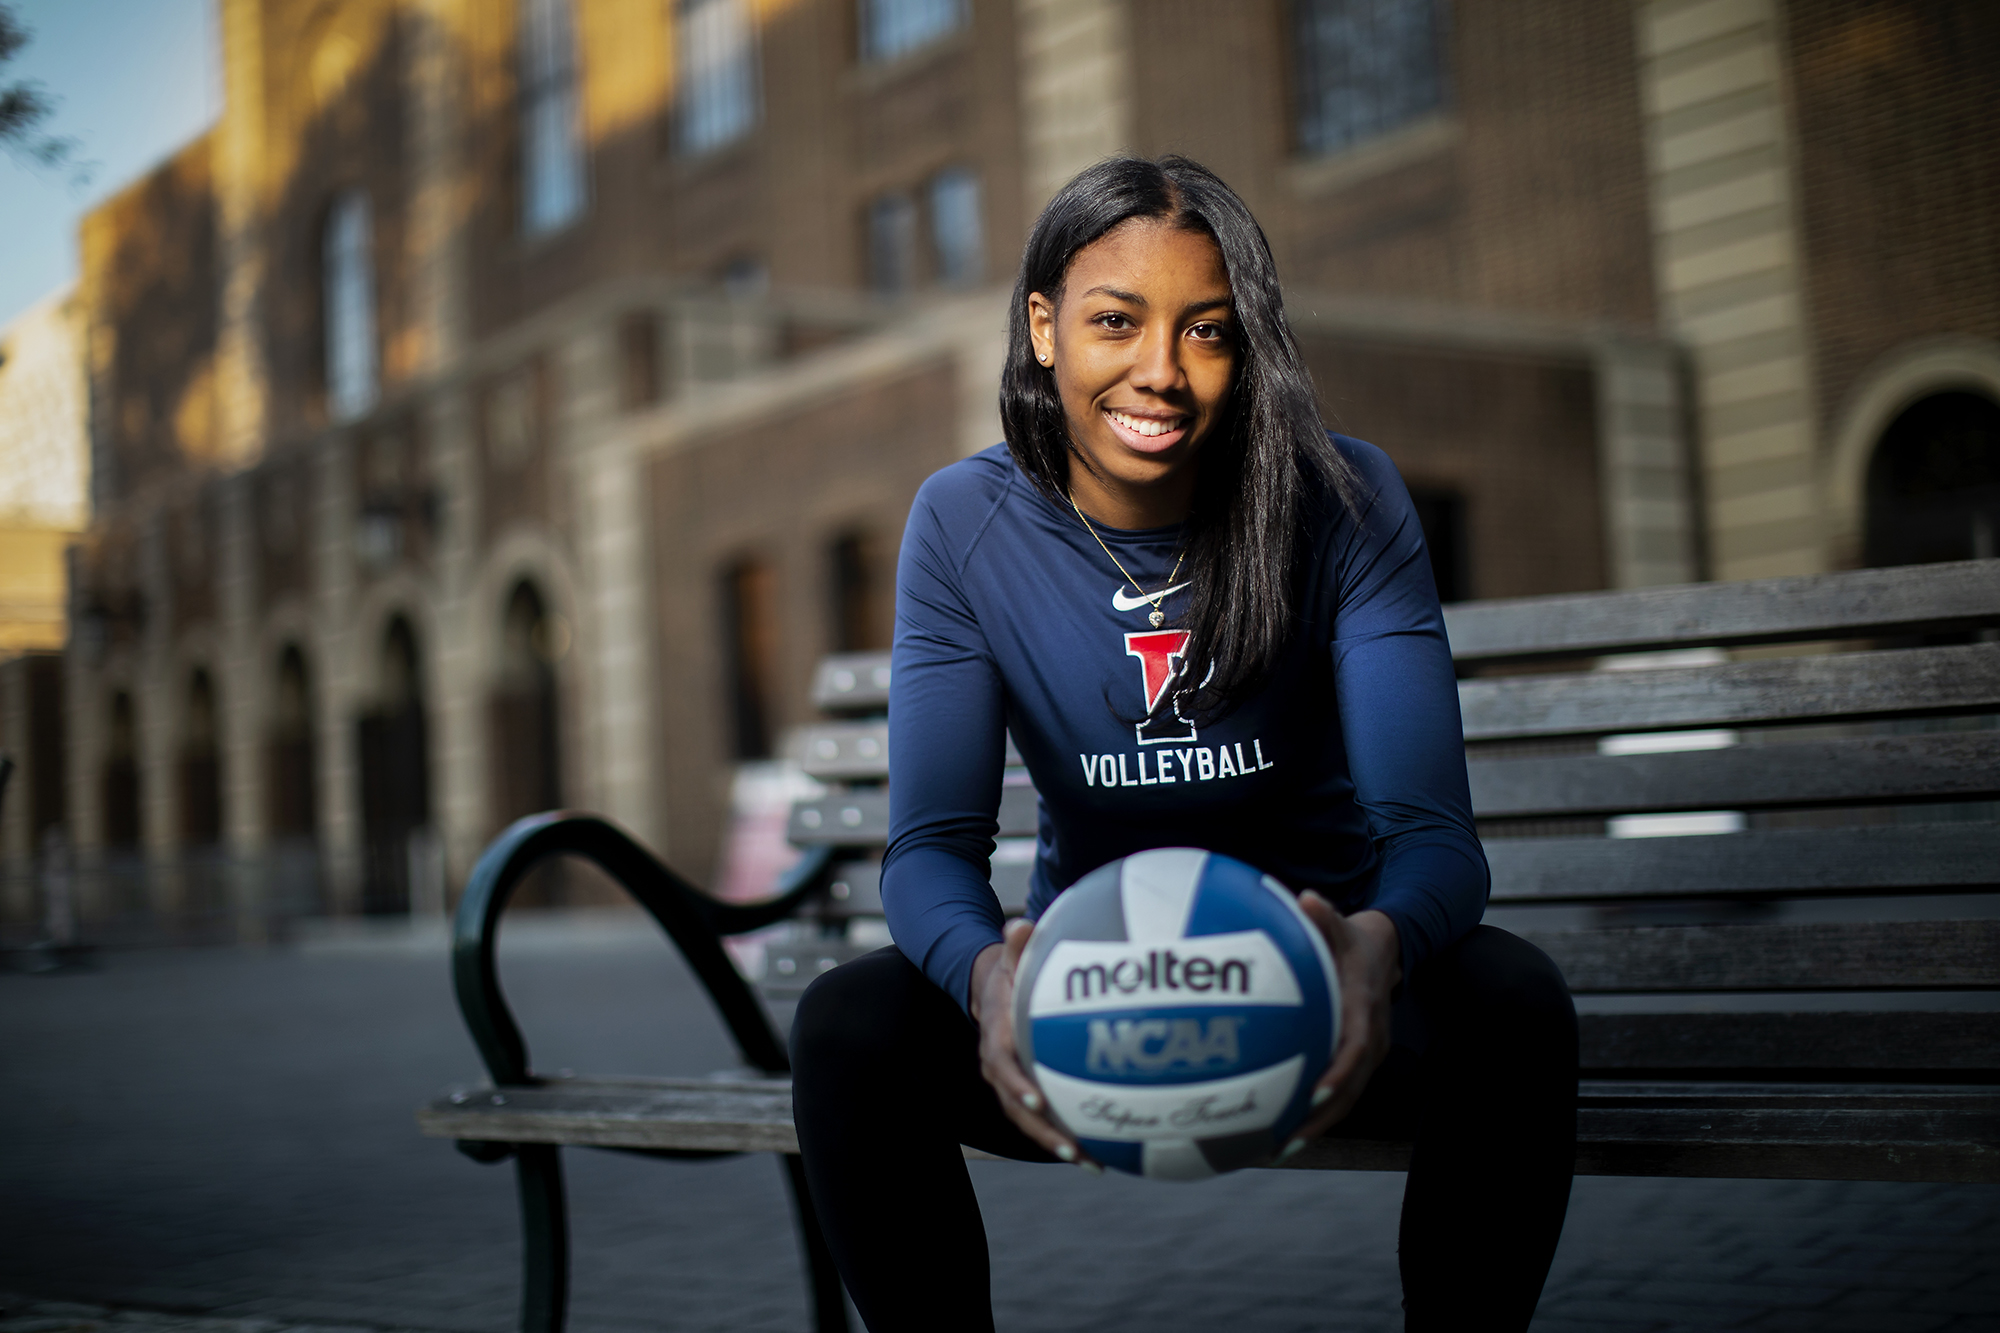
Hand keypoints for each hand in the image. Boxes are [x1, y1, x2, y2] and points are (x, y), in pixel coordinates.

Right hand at [970, 919, 1096, 1170]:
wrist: (992, 990)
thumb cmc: (1011, 972)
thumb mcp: (1012, 956)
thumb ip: (1018, 946)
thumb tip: (1020, 925)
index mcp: (997, 1034)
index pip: (1002, 1062)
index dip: (1017, 1083)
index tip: (1038, 1098)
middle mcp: (999, 1066)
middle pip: (1015, 1105)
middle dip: (1041, 1129)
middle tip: (1070, 1147)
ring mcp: (1010, 1083)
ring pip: (1028, 1120)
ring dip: (1056, 1142)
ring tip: (1091, 1164)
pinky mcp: (1026, 1091)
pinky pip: (1043, 1119)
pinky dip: (1067, 1136)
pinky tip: (1102, 1155)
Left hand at [1285, 895, 1399, 1153]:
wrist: (1388, 951)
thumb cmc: (1353, 939)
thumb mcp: (1341, 924)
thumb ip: (1324, 916)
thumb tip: (1305, 899)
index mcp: (1365, 1011)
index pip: (1355, 1049)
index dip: (1336, 1074)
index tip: (1313, 1094)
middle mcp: (1372, 1039)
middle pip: (1350, 1089)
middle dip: (1319, 1118)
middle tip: (1284, 1141)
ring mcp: (1368, 1054)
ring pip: (1345, 1098)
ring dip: (1315, 1125)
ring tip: (1276, 1149)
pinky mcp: (1357, 1061)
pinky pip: (1338, 1091)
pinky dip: (1314, 1113)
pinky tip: (1279, 1130)